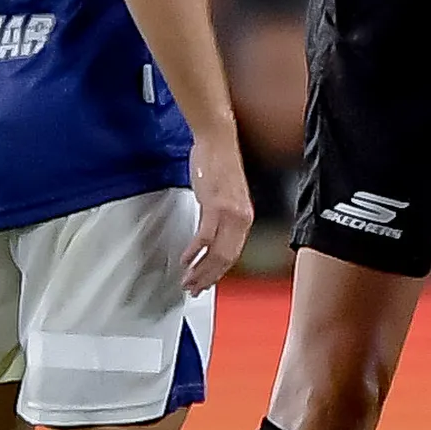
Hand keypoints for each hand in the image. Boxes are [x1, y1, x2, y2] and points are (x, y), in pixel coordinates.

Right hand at [182, 141, 254, 293]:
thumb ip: (222, 218)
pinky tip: (185, 259)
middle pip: (226, 259)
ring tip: (187, 280)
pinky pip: (204, 237)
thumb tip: (211, 236)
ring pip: (216, 253)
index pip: (234, 255)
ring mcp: (229, 213)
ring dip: (199, 270)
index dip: (218, 273)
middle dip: (207, 278)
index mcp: (245, 218)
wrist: (218, 141)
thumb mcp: (227, 197)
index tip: (206, 283)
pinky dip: (194, 252)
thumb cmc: (220, 164)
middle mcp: (241, 218)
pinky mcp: (215, 205)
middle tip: (193, 288)